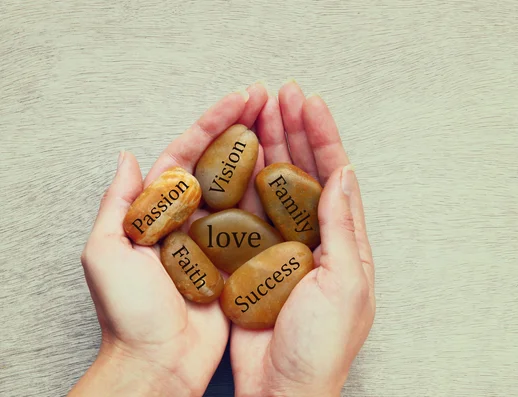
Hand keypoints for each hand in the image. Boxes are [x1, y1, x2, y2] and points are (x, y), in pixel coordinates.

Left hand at [70, 84, 267, 396]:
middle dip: (243, 126)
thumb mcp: (106, 253)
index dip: (213, 122)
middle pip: (218, 161)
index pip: (186, 152)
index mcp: (156, 209)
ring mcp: (215, 236)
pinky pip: (257, 220)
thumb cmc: (129, 314)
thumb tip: (128, 157)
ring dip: (261, 152)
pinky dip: (272, 195)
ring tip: (283, 124)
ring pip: (241, 185)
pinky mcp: (237, 258)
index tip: (240, 99)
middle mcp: (188, 217)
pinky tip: (289, 175)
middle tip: (269, 100)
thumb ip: (117, 204)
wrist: (159, 362)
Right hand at [231, 82, 375, 396]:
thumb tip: (342, 175)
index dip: (323, 135)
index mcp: (343, 242)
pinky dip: (241, 184)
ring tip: (258, 113)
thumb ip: (341, 228)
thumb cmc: (320, 347)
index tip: (308, 102)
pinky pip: (247, 212)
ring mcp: (282, 246)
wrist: (281, 390)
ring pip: (274, 185)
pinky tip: (234, 160)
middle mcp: (315, 238)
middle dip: (294, 131)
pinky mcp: (252, 259)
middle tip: (280, 96)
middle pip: (303, 172)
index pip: (335, 175)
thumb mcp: (345, 285)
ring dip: (268, 149)